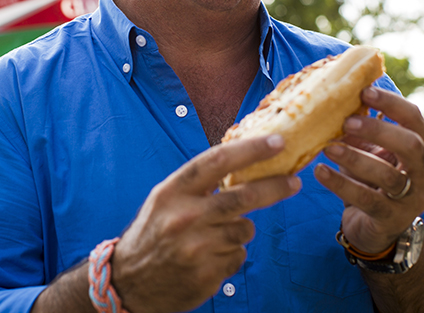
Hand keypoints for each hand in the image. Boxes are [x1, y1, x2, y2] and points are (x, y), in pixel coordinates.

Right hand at [112, 135, 300, 312]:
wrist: (129, 281)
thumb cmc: (152, 232)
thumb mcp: (165, 198)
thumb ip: (198, 183)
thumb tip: (241, 160)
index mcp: (173, 191)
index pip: (218, 162)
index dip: (251, 149)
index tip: (277, 142)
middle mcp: (185, 217)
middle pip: (244, 197)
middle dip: (275, 187)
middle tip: (293, 182)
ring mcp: (197, 248)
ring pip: (245, 230)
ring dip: (240, 229)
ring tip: (217, 235)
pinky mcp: (207, 274)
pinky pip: (238, 255)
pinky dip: (231, 253)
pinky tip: (209, 256)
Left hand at [316, 87, 423, 253]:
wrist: (375, 229)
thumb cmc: (371, 180)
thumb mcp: (370, 150)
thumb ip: (361, 127)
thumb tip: (336, 93)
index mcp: (420, 148)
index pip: (415, 120)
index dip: (392, 103)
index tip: (364, 91)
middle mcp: (423, 173)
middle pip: (412, 146)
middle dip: (379, 130)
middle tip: (347, 121)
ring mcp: (410, 199)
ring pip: (388, 175)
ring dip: (356, 158)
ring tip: (328, 147)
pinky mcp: (390, 219)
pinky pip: (366, 199)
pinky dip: (341, 184)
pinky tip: (320, 172)